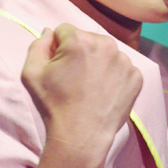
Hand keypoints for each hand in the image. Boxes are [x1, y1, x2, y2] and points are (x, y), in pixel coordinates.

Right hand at [21, 24, 142, 167]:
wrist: (80, 137)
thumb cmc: (53, 105)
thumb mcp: (31, 73)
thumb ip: (38, 45)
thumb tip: (49, 32)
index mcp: (80, 40)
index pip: (64, 31)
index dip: (57, 48)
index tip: (58, 68)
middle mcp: (106, 45)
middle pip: (87, 39)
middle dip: (79, 53)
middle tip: (74, 79)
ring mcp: (125, 61)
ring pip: (106, 52)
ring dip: (98, 63)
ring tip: (89, 87)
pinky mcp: (136, 77)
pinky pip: (121, 68)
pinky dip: (113, 77)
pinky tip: (103, 93)